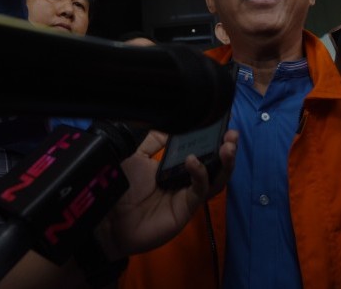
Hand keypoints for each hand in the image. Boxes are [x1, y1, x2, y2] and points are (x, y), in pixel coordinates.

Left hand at [95, 128, 237, 257]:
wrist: (107, 217)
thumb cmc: (121, 188)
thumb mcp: (136, 156)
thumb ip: (153, 140)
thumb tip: (172, 126)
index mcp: (176, 167)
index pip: (202, 152)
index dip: (213, 139)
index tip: (223, 123)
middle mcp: (185, 181)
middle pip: (215, 165)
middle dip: (227, 149)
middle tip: (232, 134)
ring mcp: (187, 196)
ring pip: (215, 180)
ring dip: (225, 163)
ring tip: (228, 147)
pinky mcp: (185, 210)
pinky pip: (199, 191)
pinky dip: (201, 174)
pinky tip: (195, 161)